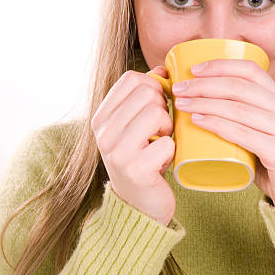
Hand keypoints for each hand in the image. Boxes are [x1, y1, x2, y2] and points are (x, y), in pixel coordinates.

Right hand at [91, 67, 175, 225]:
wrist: (140, 206)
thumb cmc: (143, 158)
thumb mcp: (136, 124)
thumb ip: (145, 96)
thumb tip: (163, 68)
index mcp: (101, 117)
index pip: (131, 79)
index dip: (153, 86)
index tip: (157, 105)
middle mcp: (103, 133)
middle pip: (147, 93)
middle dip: (163, 108)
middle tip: (160, 129)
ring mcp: (117, 152)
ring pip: (156, 113)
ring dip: (168, 128)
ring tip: (162, 143)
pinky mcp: (136, 170)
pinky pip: (168, 142)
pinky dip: (173, 150)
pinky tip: (163, 162)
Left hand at [172, 59, 274, 205]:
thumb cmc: (273, 164)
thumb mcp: (263, 132)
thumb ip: (243, 117)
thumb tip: (202, 103)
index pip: (250, 70)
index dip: (220, 65)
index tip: (194, 69)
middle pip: (239, 87)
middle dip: (204, 84)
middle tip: (179, 89)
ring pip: (238, 108)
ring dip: (204, 103)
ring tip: (182, 104)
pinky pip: (242, 133)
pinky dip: (217, 124)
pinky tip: (198, 120)